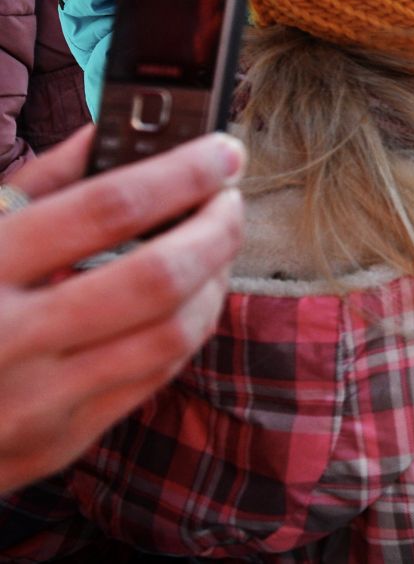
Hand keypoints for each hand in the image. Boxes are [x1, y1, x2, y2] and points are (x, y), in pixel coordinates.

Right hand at [0, 128, 245, 492]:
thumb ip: (38, 185)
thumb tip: (113, 134)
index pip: (107, 209)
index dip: (181, 174)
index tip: (223, 152)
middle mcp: (7, 341)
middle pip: (157, 277)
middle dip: (216, 228)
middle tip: (230, 197)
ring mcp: (35, 401)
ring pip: (172, 334)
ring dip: (215, 279)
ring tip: (215, 243)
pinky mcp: (59, 440)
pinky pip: (154, 377)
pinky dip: (186, 326)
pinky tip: (187, 296)